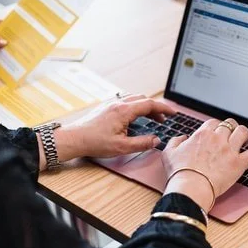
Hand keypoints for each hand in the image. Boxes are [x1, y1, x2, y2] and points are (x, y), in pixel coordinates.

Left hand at [38, 95, 175, 169]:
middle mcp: (118, 104)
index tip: (173, 113)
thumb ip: (142, 143)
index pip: (150, 105)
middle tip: (164, 119)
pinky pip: (126, 102)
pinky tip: (135, 118)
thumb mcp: (122, 147)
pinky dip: (136, 107)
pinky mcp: (106, 107)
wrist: (73, 139)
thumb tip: (156, 140)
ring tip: (152, 119)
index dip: (164, 109)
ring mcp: (111, 104)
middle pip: (143, 99)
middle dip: (156, 108)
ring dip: (146, 107)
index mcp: (124, 111)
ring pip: (134, 99)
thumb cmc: (94, 142)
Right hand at [161, 118, 247, 211]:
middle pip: (230, 124)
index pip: (214, 122)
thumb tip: (182, 138)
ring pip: (243, 132)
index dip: (216, 126)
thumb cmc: (179, 173)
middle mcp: (217, 139)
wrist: (190, 188)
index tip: (216, 133)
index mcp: (202, 135)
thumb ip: (175, 141)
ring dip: (244, 135)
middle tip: (232, 134)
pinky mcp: (238, 164)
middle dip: (231, 128)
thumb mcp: (169, 153)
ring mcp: (229, 150)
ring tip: (244, 140)